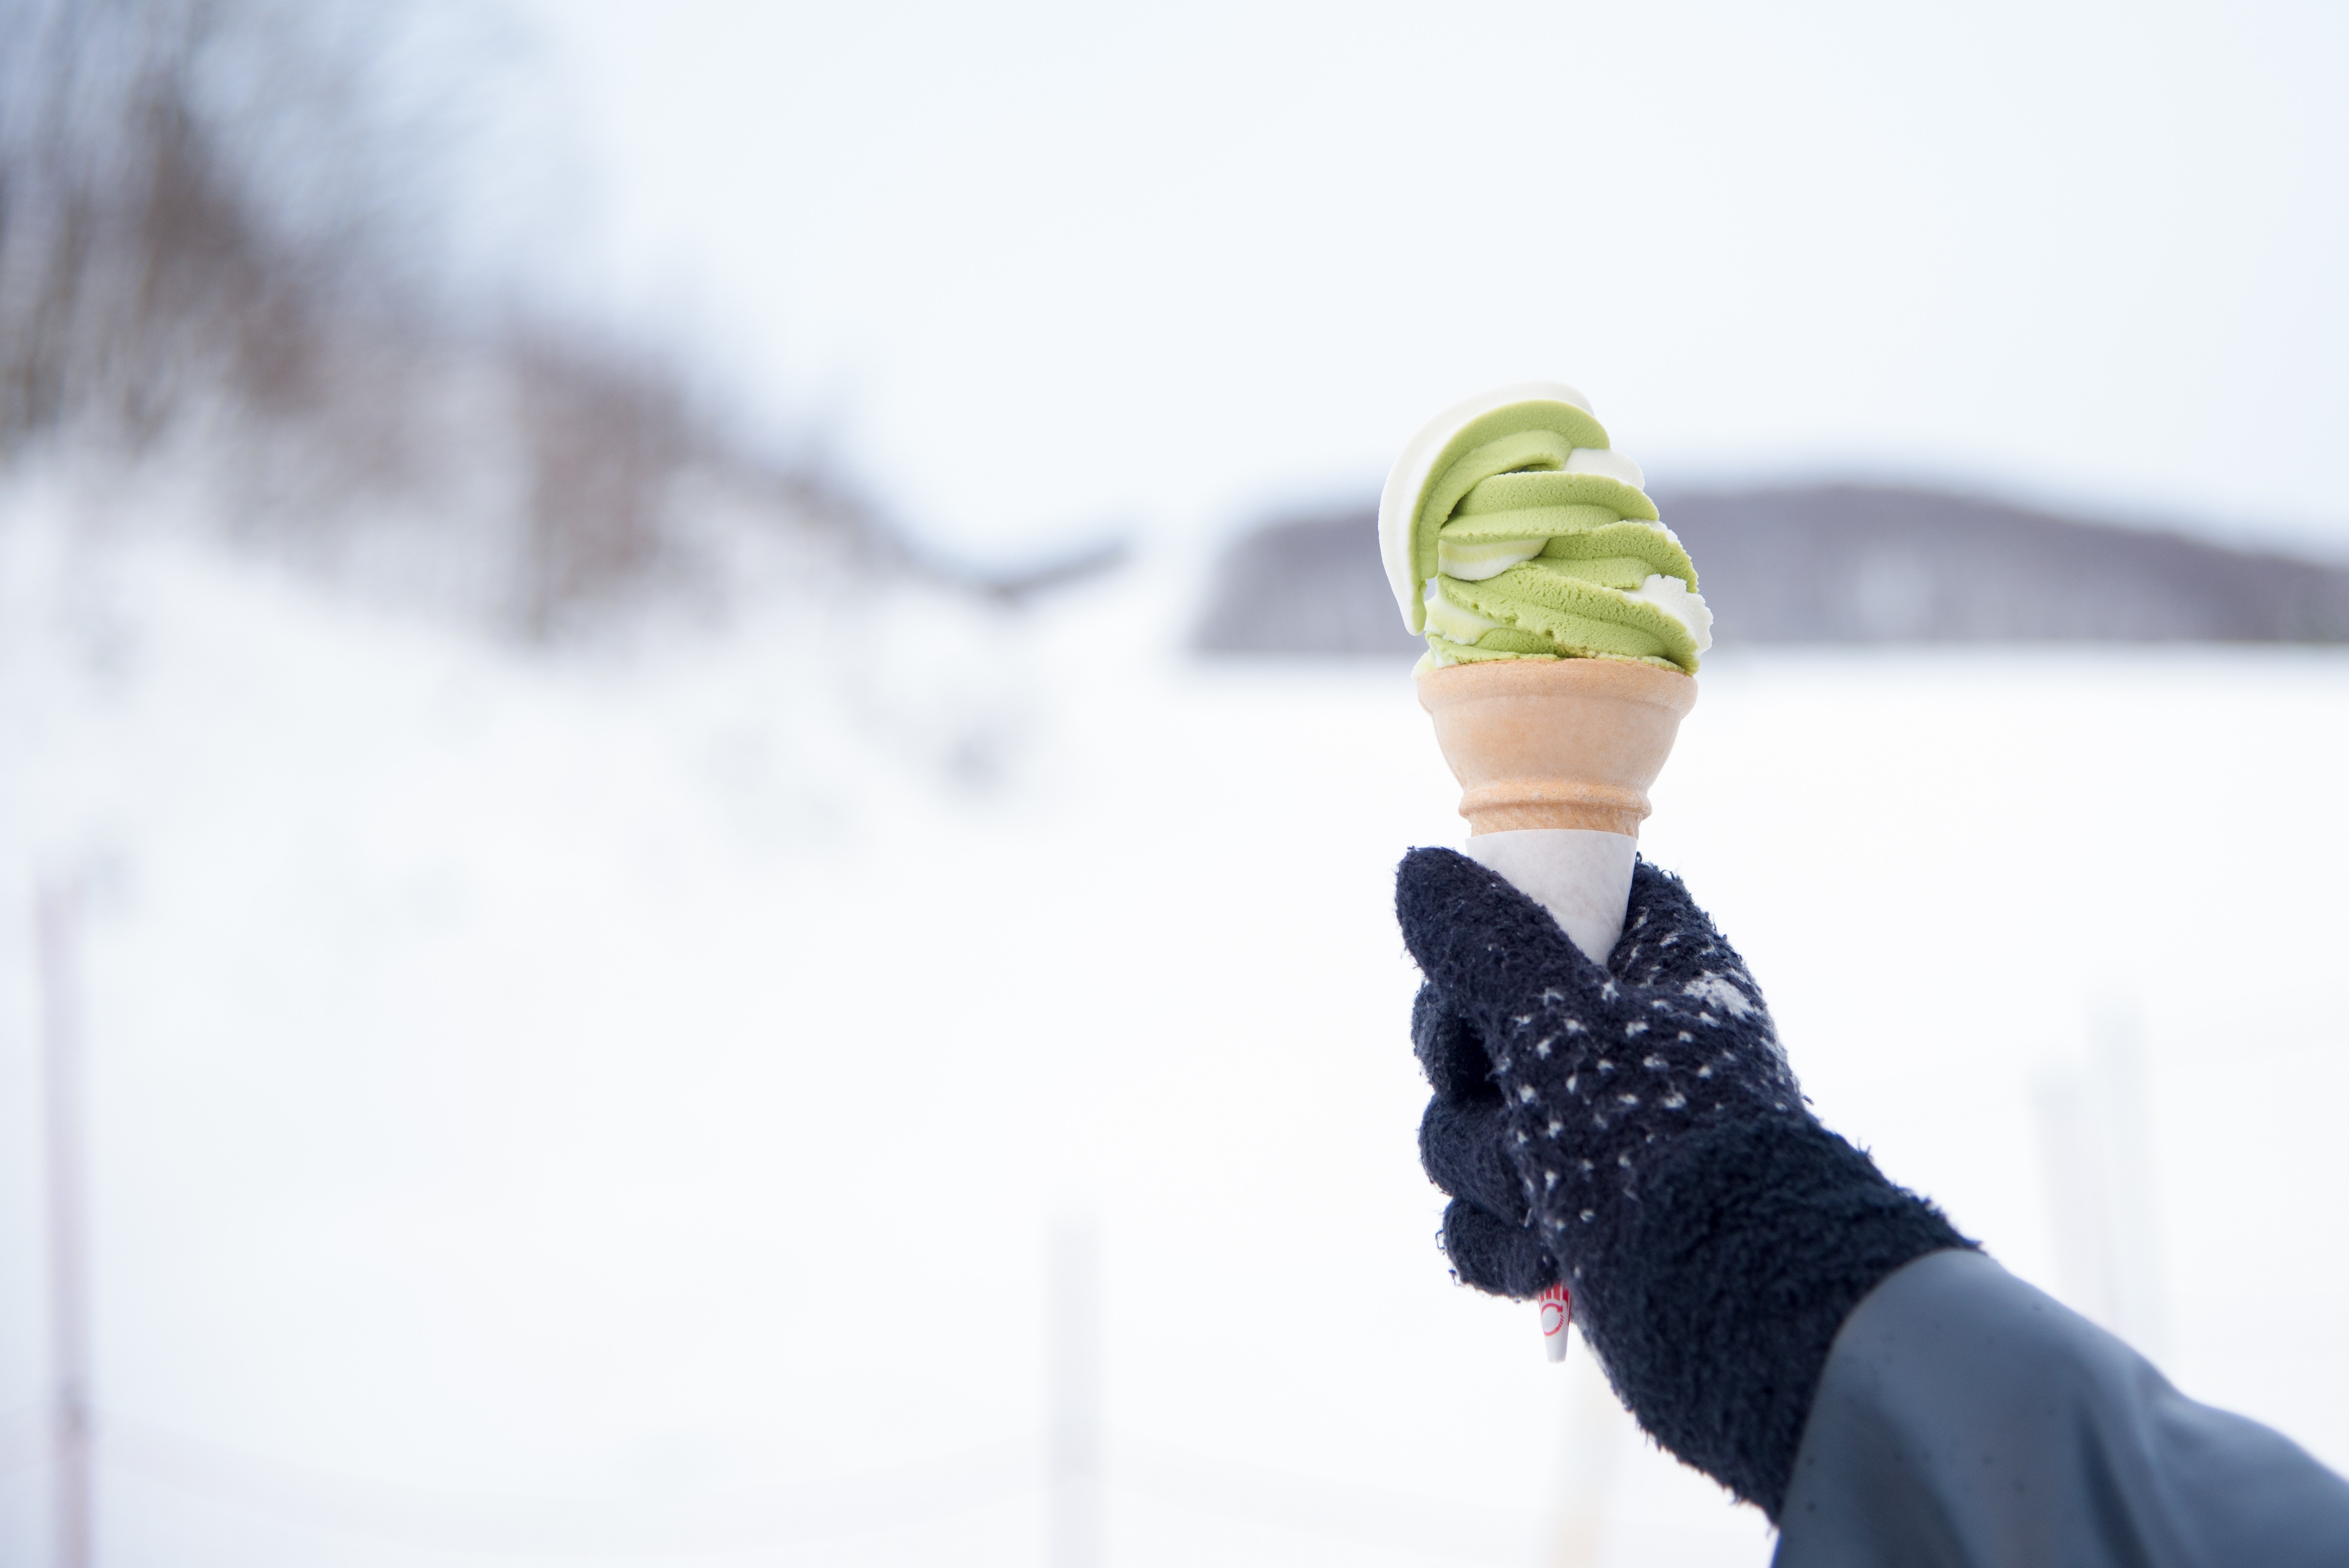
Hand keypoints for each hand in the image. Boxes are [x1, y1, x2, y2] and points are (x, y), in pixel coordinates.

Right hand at [1404, 848, 1801, 1302]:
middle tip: (1493, 1087)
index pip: (1567, 893)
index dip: (1503, 920)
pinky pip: (1479, 1218)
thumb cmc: (1665, 1147)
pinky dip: (1500, 1244)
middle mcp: (1625, 1047)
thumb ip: (1484, 945)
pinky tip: (1545, 1260)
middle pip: (1477, 1019)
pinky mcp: (1569, 1226)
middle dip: (1468, 1076)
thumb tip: (1420, 868)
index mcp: (1655, 970)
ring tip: (1541, 1199)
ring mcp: (1595, 1142)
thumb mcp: (1562, 1025)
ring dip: (1484, 1168)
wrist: (1743, 1318)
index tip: (1479, 963)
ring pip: (1463, 1126)